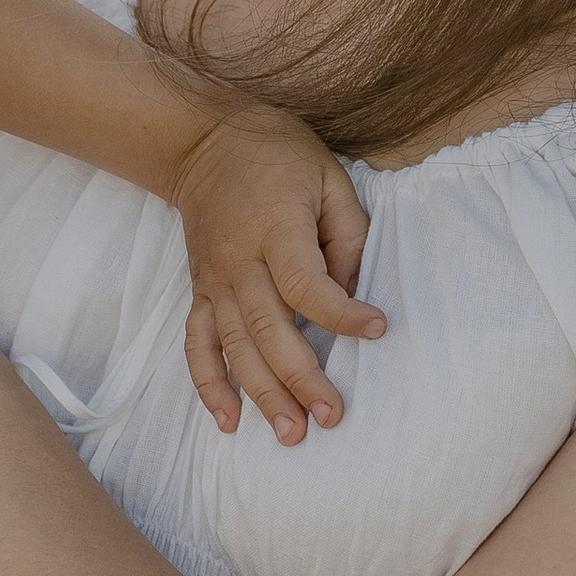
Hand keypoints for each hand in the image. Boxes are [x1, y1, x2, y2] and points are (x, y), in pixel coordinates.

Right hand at [168, 109, 385, 443]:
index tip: (378, 330)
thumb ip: (348, 236)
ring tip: (290, 434)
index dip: (342, 313)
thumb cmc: (277, 155)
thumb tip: (354, 294)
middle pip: (269, 329)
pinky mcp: (199, 291)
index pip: (306, 284)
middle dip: (301, 378)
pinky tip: (228, 421)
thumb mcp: (329, 177)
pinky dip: (208, 384)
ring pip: (234, 346)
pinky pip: (197, 344)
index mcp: (275, 228)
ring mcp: (214, 280)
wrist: (204, 142)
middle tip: (332, 416)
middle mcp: (239, 261)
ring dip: (261, 394)